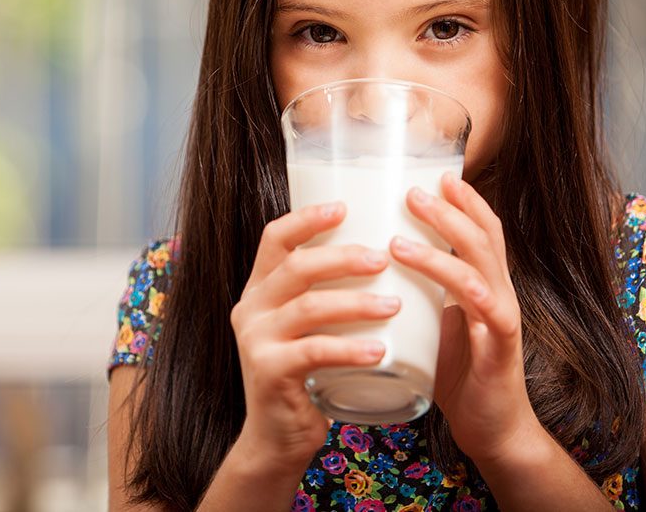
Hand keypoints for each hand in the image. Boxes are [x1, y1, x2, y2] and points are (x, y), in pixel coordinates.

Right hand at [229, 202, 399, 473]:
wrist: (279, 438)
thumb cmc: (308, 376)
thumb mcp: (309, 328)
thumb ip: (328, 295)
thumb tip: (387, 255)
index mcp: (260, 289)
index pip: (275, 238)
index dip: (307, 218)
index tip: (344, 207)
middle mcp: (251, 308)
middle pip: (295, 266)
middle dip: (343, 257)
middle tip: (384, 258)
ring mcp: (255, 340)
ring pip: (308, 306)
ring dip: (356, 302)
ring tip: (394, 305)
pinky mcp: (269, 372)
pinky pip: (313, 351)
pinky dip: (350, 348)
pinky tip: (381, 351)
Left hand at [389, 172, 540, 465]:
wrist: (492, 431)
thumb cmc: (459, 377)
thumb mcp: (437, 326)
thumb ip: (421, 297)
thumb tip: (376, 268)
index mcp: (486, 287)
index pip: (482, 231)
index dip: (464, 201)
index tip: (435, 174)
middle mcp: (500, 294)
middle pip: (484, 235)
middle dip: (451, 207)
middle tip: (413, 188)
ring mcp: (503, 316)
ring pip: (481, 262)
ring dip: (444, 238)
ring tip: (402, 226)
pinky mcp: (500, 344)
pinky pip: (481, 303)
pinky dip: (452, 279)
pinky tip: (423, 270)